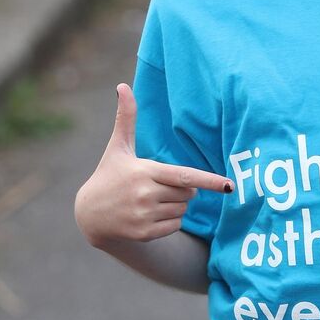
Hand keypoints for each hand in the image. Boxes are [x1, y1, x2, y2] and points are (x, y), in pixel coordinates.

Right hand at [74, 83, 232, 248]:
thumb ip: (126, 118)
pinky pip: (176, 225)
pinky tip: (150, 214)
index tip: (229, 185)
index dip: (208, 181)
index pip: (184, 176)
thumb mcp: (118, 147)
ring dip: (176, 204)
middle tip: (159, 184)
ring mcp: (144, 216)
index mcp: (144, 171)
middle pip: (188, 193)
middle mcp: (144, 195)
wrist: (90, 214)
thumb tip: (122, 86)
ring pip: (183, 209)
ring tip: (151, 199)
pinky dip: (170, 220)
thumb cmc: (109, 175)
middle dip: (183, 189)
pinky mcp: (144, 233)